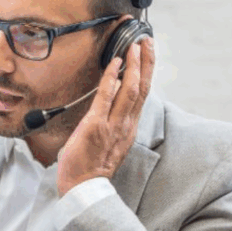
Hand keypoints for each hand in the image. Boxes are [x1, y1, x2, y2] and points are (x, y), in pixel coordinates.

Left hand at [56, 36, 154, 196]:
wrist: (83, 188)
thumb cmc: (90, 169)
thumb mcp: (108, 145)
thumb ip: (112, 125)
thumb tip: (110, 105)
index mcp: (128, 129)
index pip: (142, 96)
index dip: (146, 74)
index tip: (147, 56)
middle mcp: (126, 125)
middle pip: (142, 88)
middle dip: (146, 62)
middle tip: (146, 42)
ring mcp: (113, 125)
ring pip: (131, 90)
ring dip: (134, 65)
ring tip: (135, 46)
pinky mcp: (96, 126)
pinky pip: (107, 97)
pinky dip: (112, 78)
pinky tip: (114, 64)